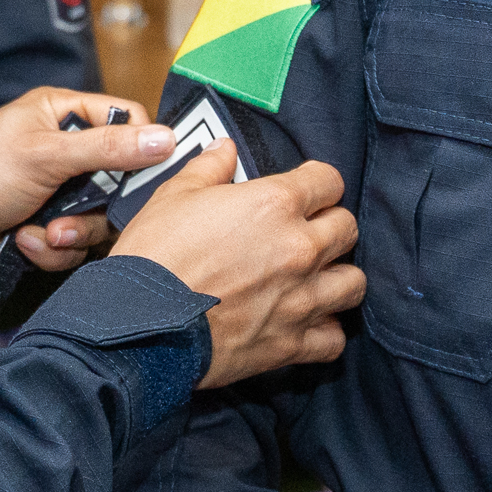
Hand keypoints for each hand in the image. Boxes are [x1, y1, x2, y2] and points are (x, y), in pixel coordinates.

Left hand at [0, 88, 171, 274]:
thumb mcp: (45, 154)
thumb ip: (108, 147)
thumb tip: (166, 138)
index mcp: (61, 114)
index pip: (125, 118)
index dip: (142, 143)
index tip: (150, 170)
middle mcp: (64, 150)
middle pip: (121, 177)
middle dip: (100, 205)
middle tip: (82, 213)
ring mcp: (58, 191)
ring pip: (100, 217)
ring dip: (73, 232)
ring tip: (44, 233)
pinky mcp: (49, 226)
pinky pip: (76, 244)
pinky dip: (51, 249)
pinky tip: (24, 241)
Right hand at [113, 148, 360, 389]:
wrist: (137, 324)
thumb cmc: (154, 257)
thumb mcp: (173, 196)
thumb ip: (208, 168)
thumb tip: (225, 148)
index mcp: (275, 204)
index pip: (329, 180)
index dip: (316, 183)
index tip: (304, 191)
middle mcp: (299, 249)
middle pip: (347, 228)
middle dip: (330, 226)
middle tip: (306, 232)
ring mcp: (300, 299)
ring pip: (354, 283)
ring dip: (337, 277)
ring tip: (315, 277)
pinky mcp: (291, 343)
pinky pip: (334, 338)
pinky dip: (325, 330)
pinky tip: (308, 322)